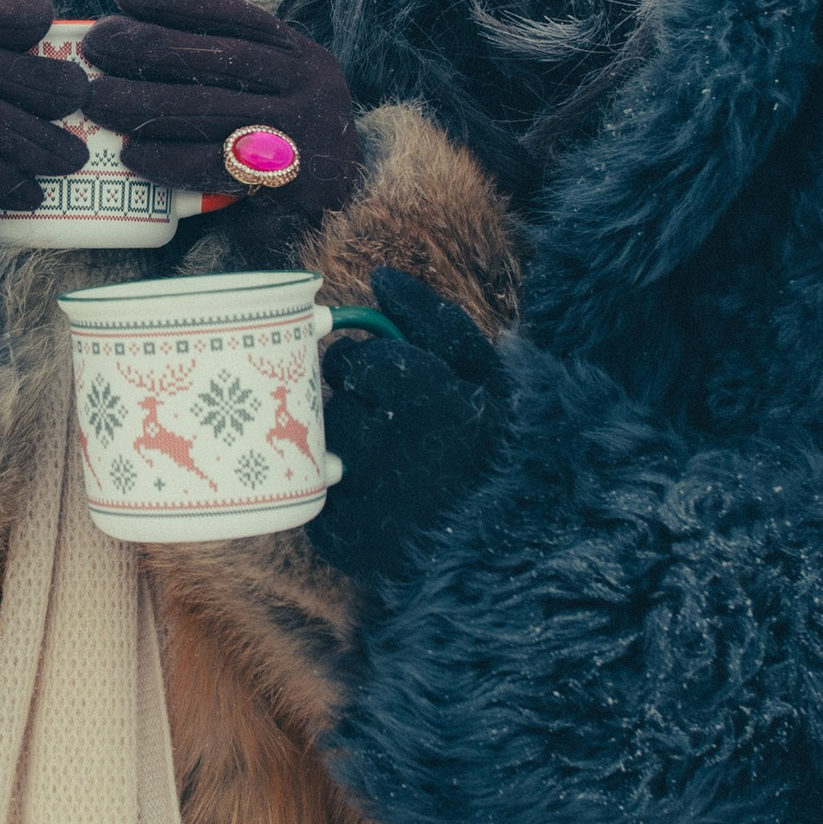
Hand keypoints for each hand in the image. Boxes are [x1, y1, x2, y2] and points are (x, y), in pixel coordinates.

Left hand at [80, 0, 362, 227]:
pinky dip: (167, 158)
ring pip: (209, 110)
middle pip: (215, 57)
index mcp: (295, 49)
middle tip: (94, 47)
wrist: (343, 193)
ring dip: (142, 103)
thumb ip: (219, 42)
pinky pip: (216, 165)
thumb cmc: (282, 125)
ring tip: (95, 100)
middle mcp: (304, 81)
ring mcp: (299, 130)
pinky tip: (131, 153)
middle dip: (145, 47)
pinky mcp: (286, 178)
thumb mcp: (270, 73)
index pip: (231, 13)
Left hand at [316, 268, 505, 595]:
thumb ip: (435, 320)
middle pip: (334, 400)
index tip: (396, 387)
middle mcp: (386, 447)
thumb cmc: (500, 451)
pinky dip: (336, 488)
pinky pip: (312, 488)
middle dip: (357, 406)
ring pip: (321, 441)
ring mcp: (358, 497)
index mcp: (429, 401)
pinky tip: (378, 499)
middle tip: (396, 429)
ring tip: (392, 468)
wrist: (511, 547)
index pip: (356, 361)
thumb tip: (380, 276)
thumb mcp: (489, 378)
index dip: (372, 370)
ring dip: (345, 444)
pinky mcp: (338, 536)